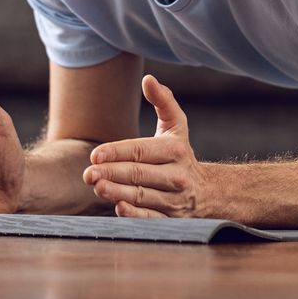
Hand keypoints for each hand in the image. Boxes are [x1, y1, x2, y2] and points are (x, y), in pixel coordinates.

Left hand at [84, 74, 208, 218]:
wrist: (209, 192)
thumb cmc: (182, 155)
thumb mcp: (177, 126)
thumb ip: (163, 101)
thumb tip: (148, 79)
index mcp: (176, 151)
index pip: (142, 150)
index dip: (117, 152)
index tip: (95, 154)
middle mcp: (176, 175)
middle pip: (139, 174)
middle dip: (112, 173)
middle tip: (88, 173)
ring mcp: (174, 199)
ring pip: (142, 196)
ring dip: (117, 193)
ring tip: (97, 187)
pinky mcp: (170, 219)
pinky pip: (150, 217)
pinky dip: (134, 214)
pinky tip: (117, 207)